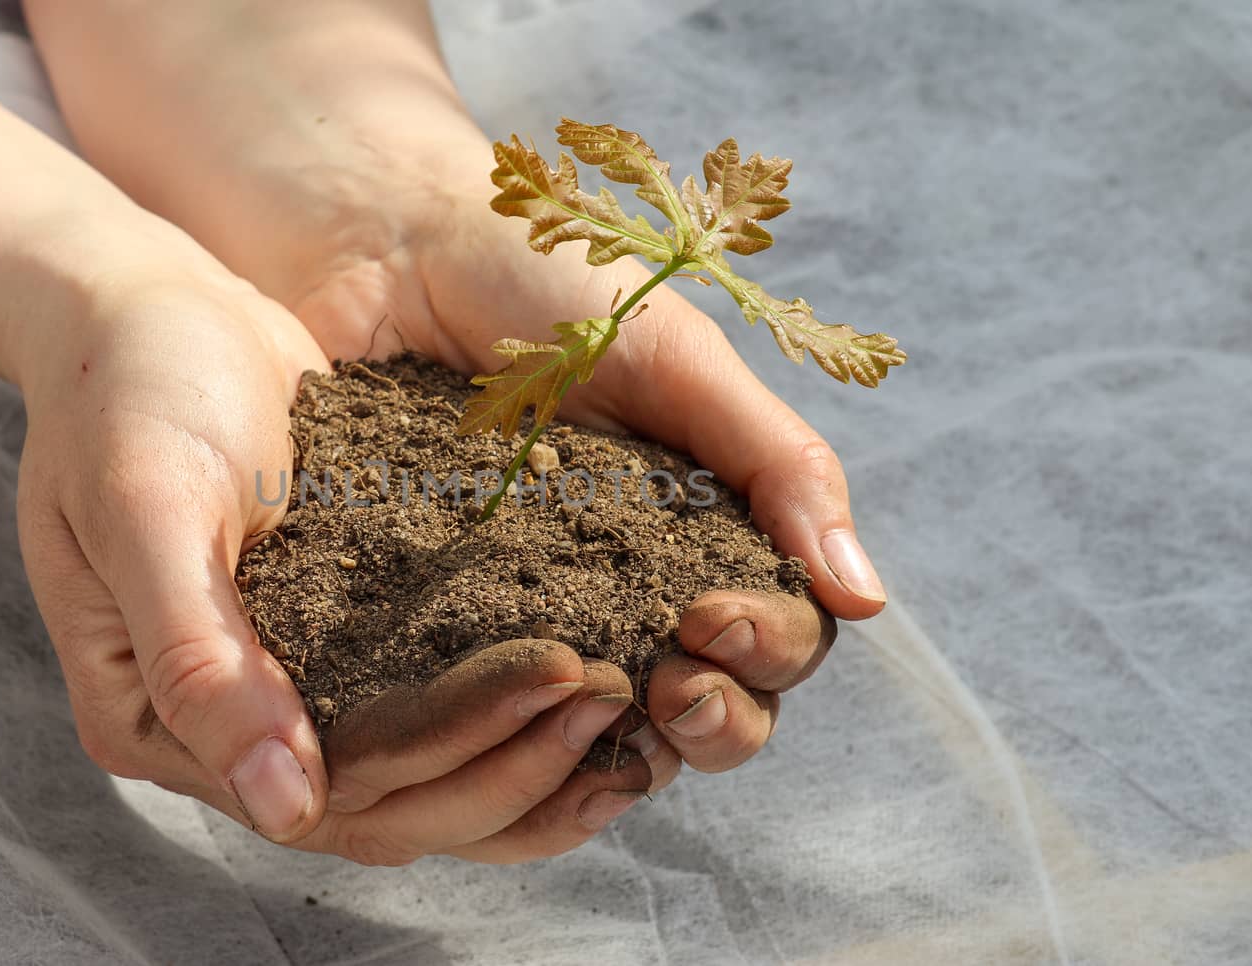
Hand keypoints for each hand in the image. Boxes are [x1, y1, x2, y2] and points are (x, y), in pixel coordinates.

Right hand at [13, 260, 666, 862]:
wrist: (146, 312)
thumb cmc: (127, 391)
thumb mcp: (147, 508)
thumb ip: (198, 657)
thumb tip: (282, 808)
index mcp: (160, 722)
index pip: (335, 777)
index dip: (454, 743)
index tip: (561, 676)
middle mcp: (228, 736)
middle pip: (396, 801)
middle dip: (514, 760)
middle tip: (618, 694)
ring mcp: (290, 696)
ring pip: (429, 775)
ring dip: (530, 755)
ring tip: (632, 705)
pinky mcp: (342, 645)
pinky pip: (436, 704)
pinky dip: (514, 708)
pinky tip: (599, 677)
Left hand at [82, 102, 876, 788]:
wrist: (384, 235)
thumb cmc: (543, 276)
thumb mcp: (678, 359)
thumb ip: (777, 466)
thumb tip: (868, 598)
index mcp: (704, 528)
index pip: (775, 634)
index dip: (768, 652)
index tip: (717, 622)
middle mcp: (629, 585)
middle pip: (707, 705)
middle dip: (712, 717)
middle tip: (672, 686)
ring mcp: (533, 611)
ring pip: (605, 728)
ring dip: (625, 743)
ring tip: (603, 708)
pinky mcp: (434, 623)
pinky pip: (486, 704)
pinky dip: (509, 732)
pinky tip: (505, 728)